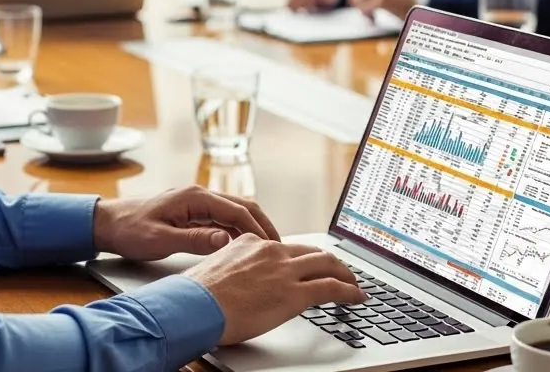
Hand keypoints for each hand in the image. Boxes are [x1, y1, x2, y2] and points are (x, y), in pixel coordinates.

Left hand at [93, 186, 280, 261]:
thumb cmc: (130, 230)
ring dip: (252, 228)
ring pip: (235, 211)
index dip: (258, 229)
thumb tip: (225, 239)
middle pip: (243, 206)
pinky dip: (238, 230)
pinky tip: (244, 247)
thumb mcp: (161, 239)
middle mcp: (199, 195)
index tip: (273, 247)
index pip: (237, 210)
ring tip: (267, 250)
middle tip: (280, 248)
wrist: (108, 223)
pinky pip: (223, 218)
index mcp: (194, 197)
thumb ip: (194, 240)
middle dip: (263, 225)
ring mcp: (196, 202)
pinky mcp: (193, 212)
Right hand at [185, 233, 366, 345]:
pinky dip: (349, 291)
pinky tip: (356, 297)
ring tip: (353, 285)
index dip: (302, 259)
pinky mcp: (294, 293)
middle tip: (340, 273)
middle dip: (331, 262)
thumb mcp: (216, 271)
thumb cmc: (197, 296)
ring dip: (345, 275)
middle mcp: (271, 251)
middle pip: (312, 252)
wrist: (193, 306)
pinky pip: (332, 288)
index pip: (285, 248)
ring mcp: (284, 270)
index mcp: (250, 243)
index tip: (308, 267)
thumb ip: (235, 270)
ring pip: (328, 264)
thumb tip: (240, 283)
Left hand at [345, 0, 415, 19]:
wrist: (421, 8)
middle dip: (358, 4)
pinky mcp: (382, 0)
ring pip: (359, 0)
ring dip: (362, 11)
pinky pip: (364, 8)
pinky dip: (367, 16)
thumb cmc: (406, 3)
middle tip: (366, 14)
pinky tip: (374, 20)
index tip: (358, 4)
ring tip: (372, 18)